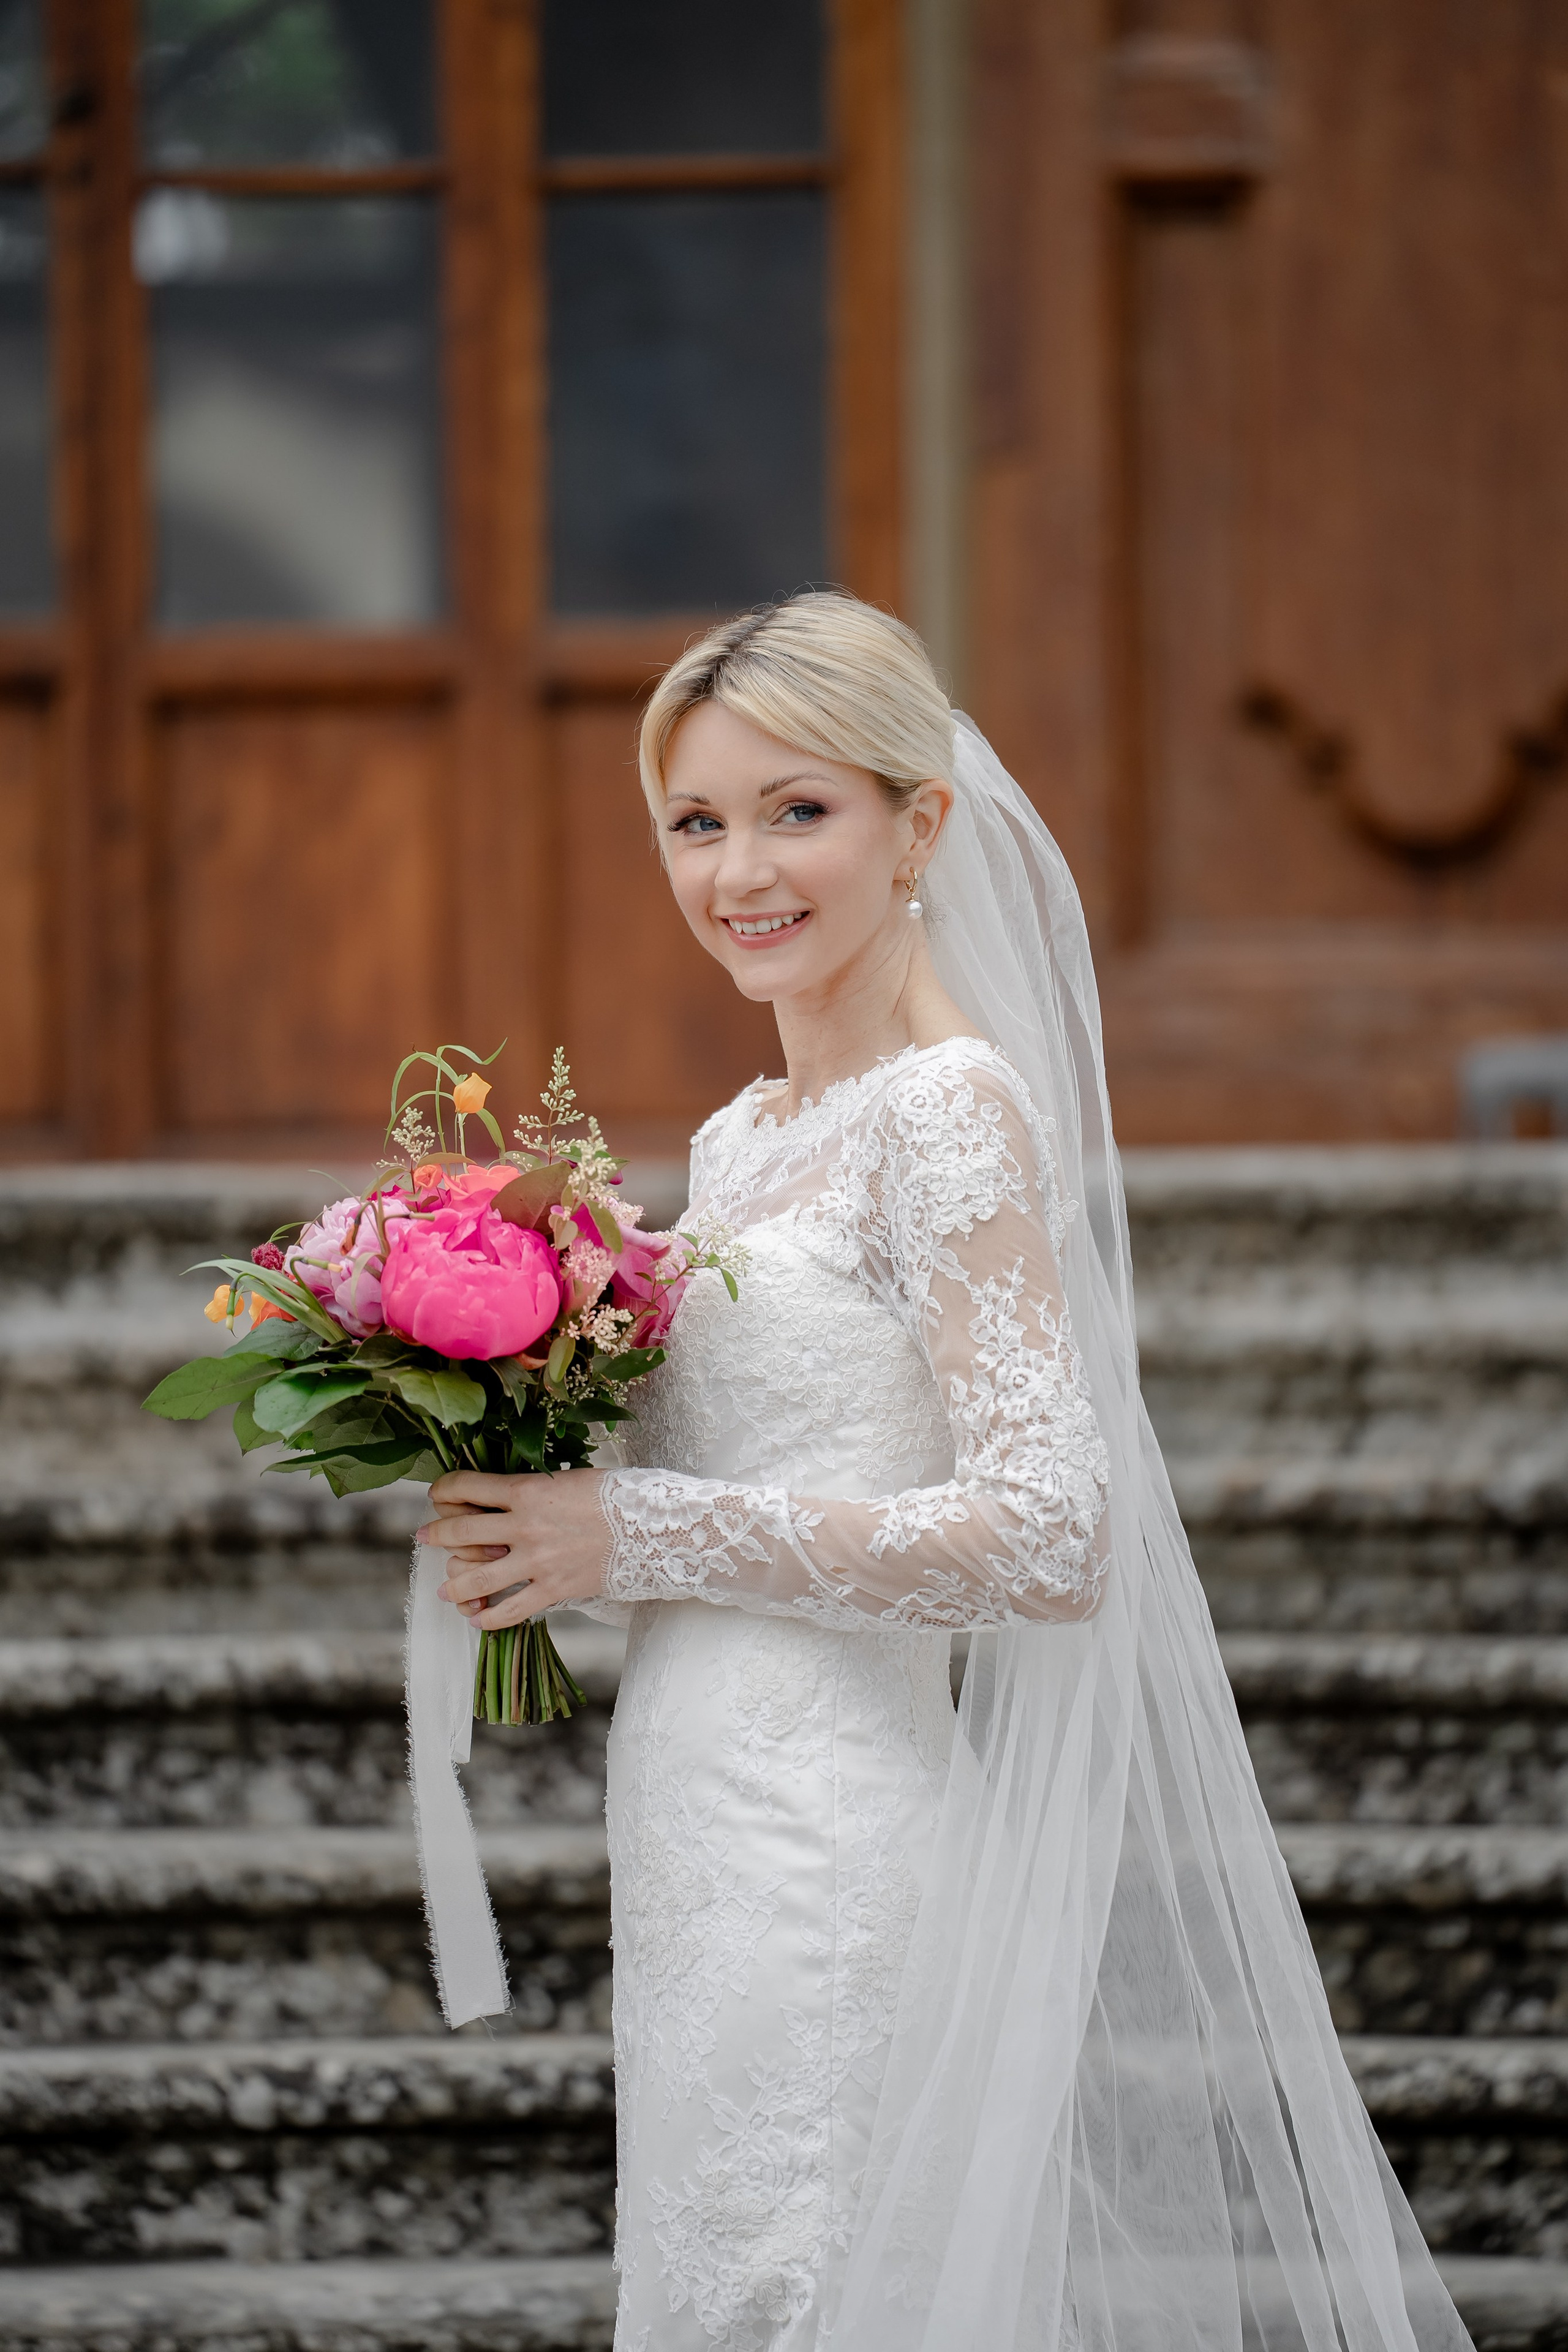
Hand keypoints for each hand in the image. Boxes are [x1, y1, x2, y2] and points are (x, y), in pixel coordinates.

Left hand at [416, 1468, 609, 1627]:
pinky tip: (478, 1620)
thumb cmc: (615, 1496)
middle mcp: (524, 1526)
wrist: (652, 1528)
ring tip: (445, 1589)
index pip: (467, 1486)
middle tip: (424, 1536)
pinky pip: (510, 1611)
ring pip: (476, 1578)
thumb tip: (504, 1491)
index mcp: (527, 1490)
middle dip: (435, 1534)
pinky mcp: (553, 1590)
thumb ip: (533, 1487)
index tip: (437, 1493)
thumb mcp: (568, 1478)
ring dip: (453, 1584)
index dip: (443, 1488)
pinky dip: (488, 1619)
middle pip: (461, 1531)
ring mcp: (536, 1561)